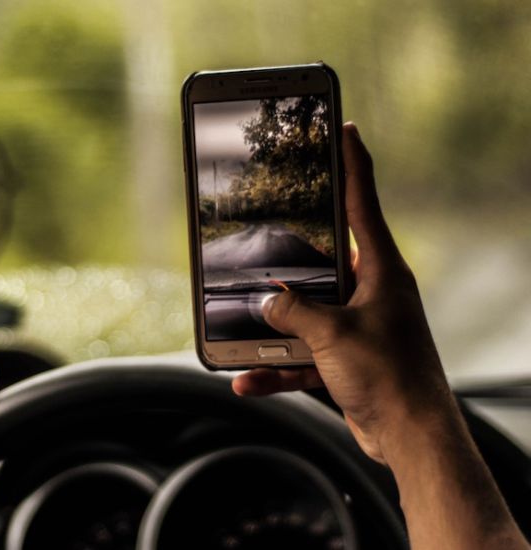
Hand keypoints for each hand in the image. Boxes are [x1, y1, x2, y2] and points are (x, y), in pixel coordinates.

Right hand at [232, 123, 455, 464]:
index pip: (363, 203)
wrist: (411, 436)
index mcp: (380, 270)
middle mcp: (371, 291)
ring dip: (275, 325)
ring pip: (307, 311)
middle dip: (291, 254)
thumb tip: (265, 302)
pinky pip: (303, 354)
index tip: (344, 130)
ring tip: (241, 325)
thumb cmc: (389, 376)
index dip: (353, 163)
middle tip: (263, 233)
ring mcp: (358, 324)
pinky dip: (277, 367)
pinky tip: (247, 379)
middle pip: (325, 258)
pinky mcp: (346, 357)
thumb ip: (293, 312)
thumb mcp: (333, 334)